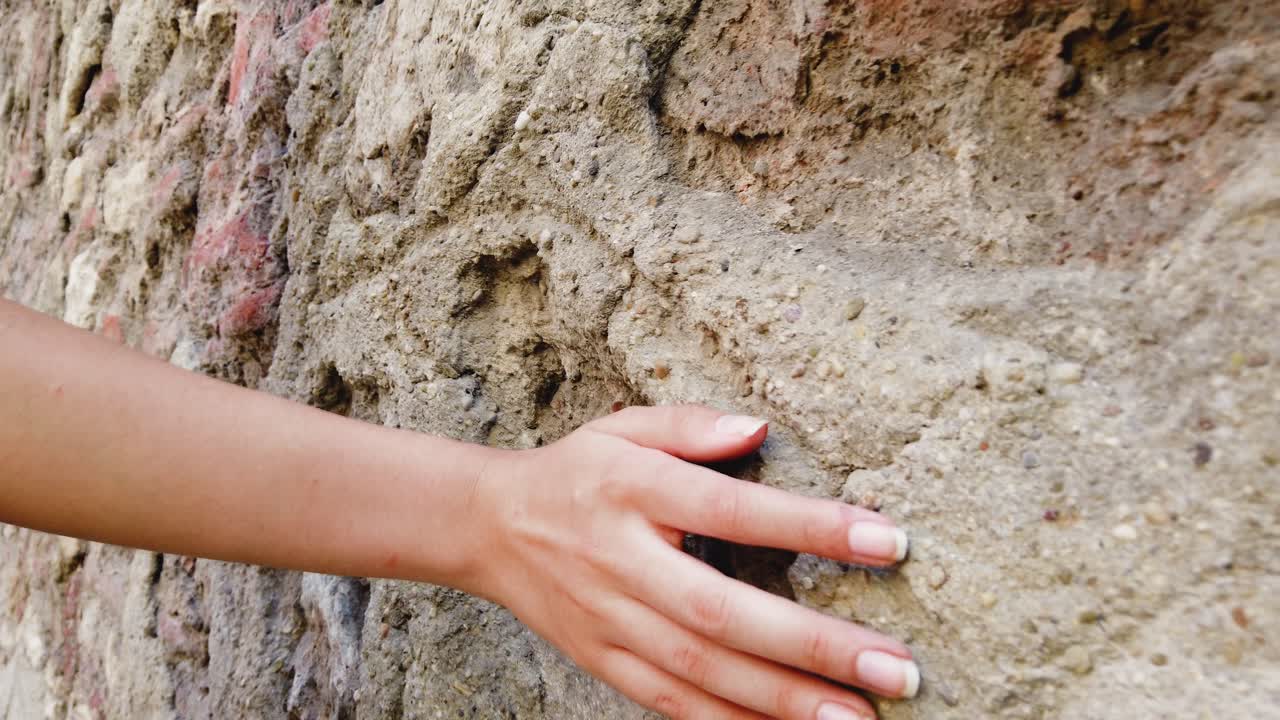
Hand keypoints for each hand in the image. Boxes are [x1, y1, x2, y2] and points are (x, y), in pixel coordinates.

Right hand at [469, 405, 917, 719]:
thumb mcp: (624, 427)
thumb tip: (761, 429)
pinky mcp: (602, 661)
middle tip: (896, 667)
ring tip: (859, 719)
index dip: (810, 528)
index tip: (889, 541)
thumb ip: (691, 425)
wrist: (487, 528)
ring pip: (701, 673)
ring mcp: (608, 620)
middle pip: (722, 612)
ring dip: (784, 701)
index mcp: (632, 488)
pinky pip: (671, 704)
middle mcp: (621, 560)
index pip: (731, 510)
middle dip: (814, 646)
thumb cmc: (575, 473)